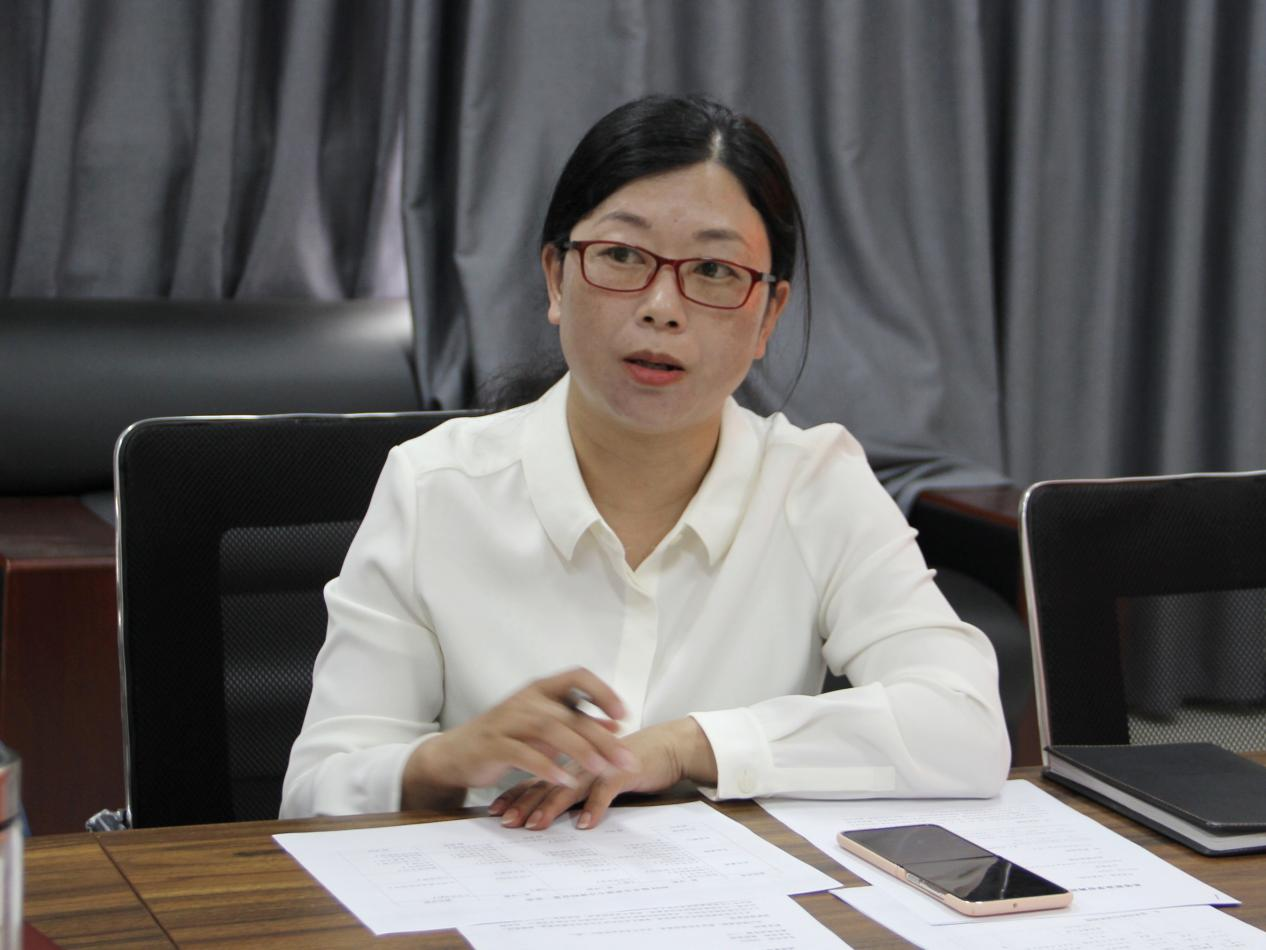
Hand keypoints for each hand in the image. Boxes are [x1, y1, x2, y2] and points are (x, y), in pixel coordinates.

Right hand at [401, 668, 636, 810]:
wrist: (456, 754)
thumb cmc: (506, 738)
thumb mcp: (544, 728)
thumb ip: (577, 724)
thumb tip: (615, 725)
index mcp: (540, 690)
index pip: (577, 676)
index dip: (602, 692)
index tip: (624, 715)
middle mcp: (526, 699)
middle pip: (569, 713)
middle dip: (601, 737)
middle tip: (626, 760)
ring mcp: (507, 721)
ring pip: (549, 730)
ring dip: (578, 750)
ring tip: (601, 769)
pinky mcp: (493, 745)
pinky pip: (523, 754)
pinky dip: (545, 766)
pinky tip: (563, 780)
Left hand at [488, 717, 717, 830]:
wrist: (666, 747)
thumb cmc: (630, 761)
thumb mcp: (597, 775)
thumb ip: (576, 786)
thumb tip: (552, 806)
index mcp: (572, 763)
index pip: (537, 778)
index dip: (516, 794)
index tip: (496, 811)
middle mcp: (580, 763)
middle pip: (546, 784)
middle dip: (524, 804)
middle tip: (505, 822)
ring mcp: (599, 766)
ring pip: (570, 787)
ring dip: (551, 807)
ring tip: (535, 825)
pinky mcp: (622, 771)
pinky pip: (605, 790)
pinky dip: (594, 807)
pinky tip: (584, 824)